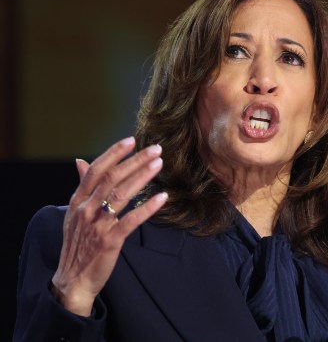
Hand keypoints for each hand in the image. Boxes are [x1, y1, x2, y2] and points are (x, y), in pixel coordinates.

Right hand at [51, 137, 167, 315]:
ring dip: (142, 177)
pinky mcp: (110, 241)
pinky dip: (148, 207)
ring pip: (122, 194)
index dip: (114, 153)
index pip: (96, 170)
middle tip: (156, 149)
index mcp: (77, 200)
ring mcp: (97, 225)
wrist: (73, 280)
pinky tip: (162, 197)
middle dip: (135, 161)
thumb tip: (81, 161)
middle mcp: (86, 209)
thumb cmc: (78, 244)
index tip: (132, 140)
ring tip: (159, 164)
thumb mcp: (74, 213)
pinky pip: (131, 220)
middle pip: (112, 178)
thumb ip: (82, 187)